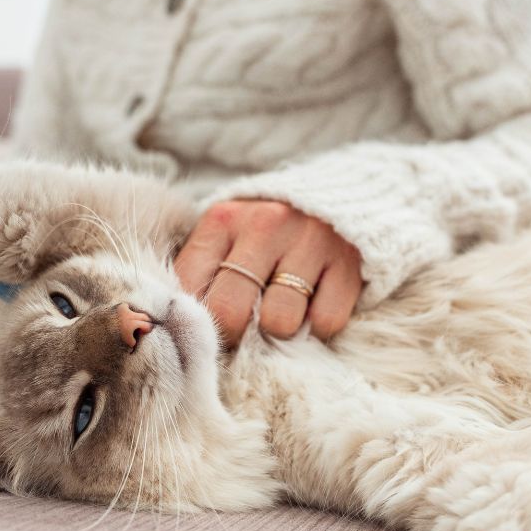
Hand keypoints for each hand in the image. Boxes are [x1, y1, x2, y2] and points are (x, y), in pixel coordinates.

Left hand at [174, 200, 362, 345]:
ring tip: (280, 315)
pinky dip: (317, 328)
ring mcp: (309, 241)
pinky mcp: (347, 262)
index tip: (205, 328)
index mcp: (222, 220)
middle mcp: (265, 225)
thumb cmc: (266, 233)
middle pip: (229, 311)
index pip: (189, 288)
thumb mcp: (226, 238)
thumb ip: (202, 275)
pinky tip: (312, 308)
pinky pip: (324, 322)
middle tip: (243, 332)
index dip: (195, 321)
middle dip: (233, 334)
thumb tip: (183, 330)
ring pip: (278, 322)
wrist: (339, 195)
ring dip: (278, 332)